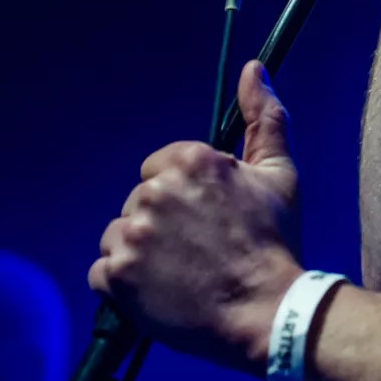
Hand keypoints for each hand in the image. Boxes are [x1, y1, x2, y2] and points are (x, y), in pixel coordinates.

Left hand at [89, 62, 303, 373]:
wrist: (268, 313)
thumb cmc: (274, 243)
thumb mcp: (277, 174)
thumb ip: (263, 117)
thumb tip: (253, 67)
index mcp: (188, 161)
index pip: (159, 170)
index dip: (184, 199)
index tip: (208, 223)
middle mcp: (153, 192)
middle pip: (138, 204)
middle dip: (161, 226)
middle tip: (198, 253)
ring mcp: (130, 235)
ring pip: (118, 237)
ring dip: (140, 255)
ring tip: (179, 275)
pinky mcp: (115, 276)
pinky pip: (103, 273)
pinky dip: (123, 286)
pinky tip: (158, 292)